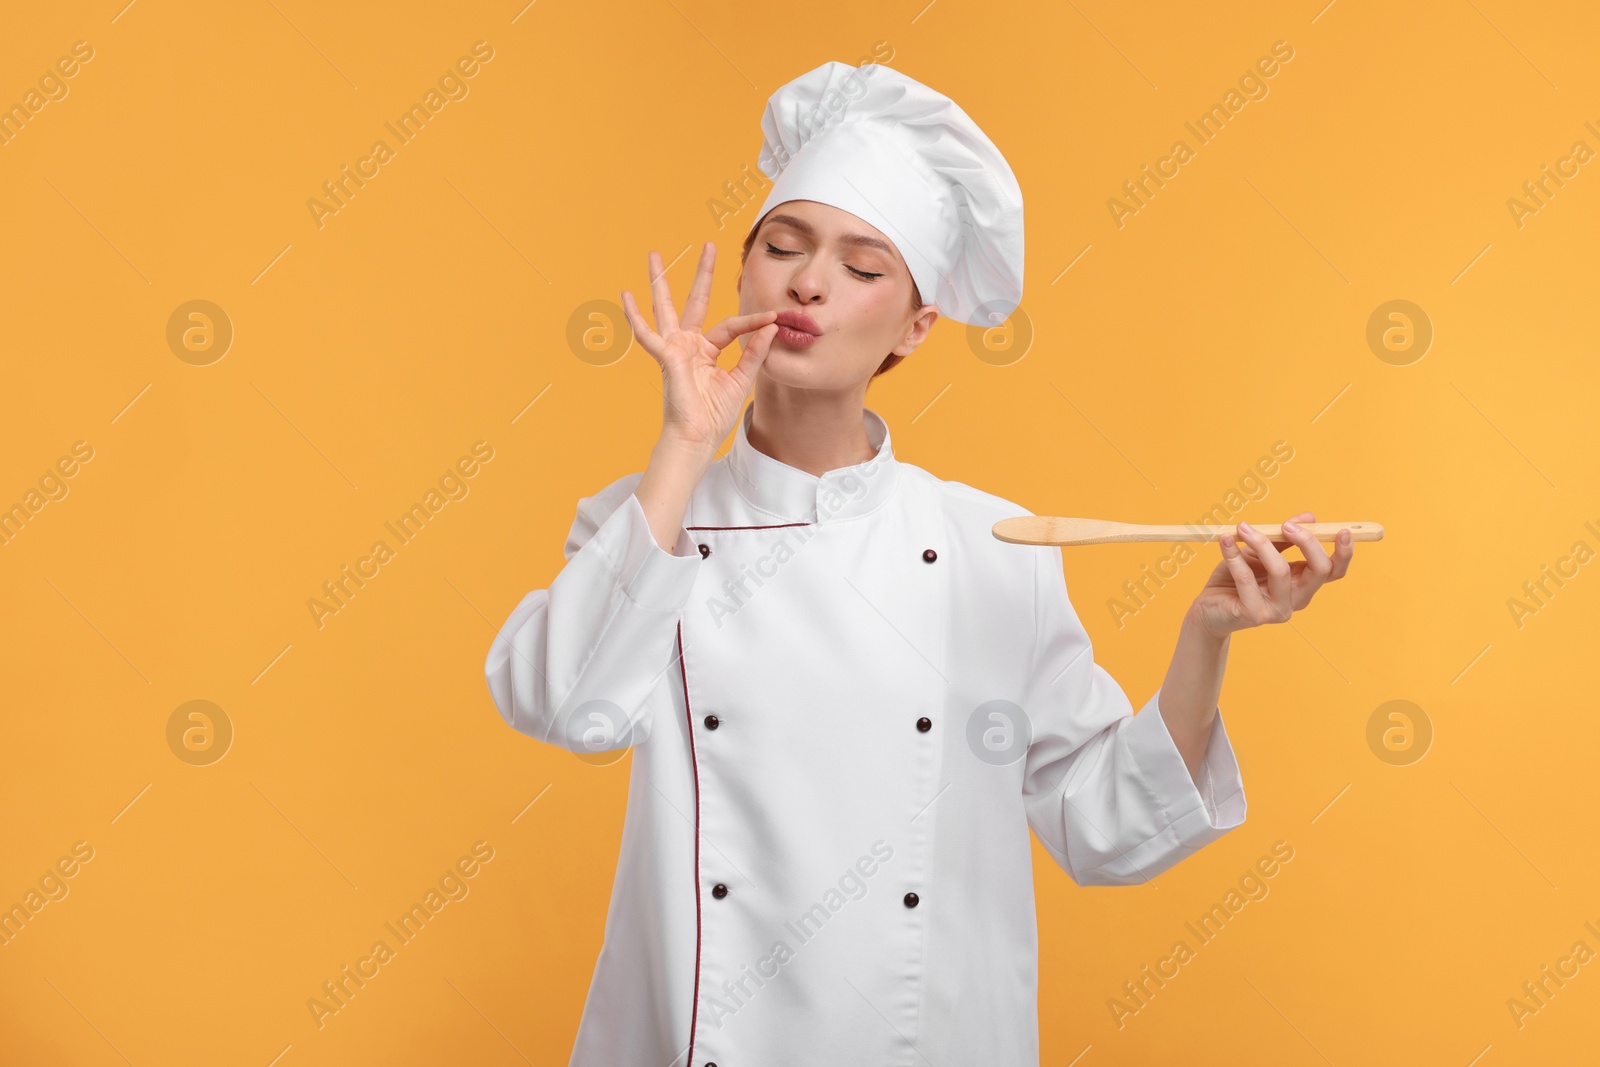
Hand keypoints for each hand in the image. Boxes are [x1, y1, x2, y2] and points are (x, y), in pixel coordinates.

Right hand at [621, 242, 779, 460]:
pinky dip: (635, 317)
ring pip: (665, 308)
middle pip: (695, 301)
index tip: (775, 316)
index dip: (753, 321)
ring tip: (653, 255)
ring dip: (659, 281)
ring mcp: (674, 349)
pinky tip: (626, 297)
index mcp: (707, 350)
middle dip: (702, 273)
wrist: (697, 438)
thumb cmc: (714, 415)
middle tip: (708, 244)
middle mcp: (688, 344)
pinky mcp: (665, 357)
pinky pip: (647, 335)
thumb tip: (771, 327)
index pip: (732, 325)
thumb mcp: (741, 380)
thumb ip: (755, 353)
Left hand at [1190, 511, 1354, 638]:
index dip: (1344, 553)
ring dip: (1262, 543)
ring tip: (1242, 528)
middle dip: (1307, 542)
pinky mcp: (1254, 615)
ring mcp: (1277, 610)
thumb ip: (1283, 538)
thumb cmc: (1236, 579)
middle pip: (1319, 570)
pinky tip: (1226, 541)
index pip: (1334, 571)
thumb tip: (1309, 517)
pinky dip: (1234, 555)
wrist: (1208, 609)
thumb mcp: (1260, 553)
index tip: (1343, 530)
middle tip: (1285, 524)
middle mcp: (1296, 599)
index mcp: (1303, 583)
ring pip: (1281, 571)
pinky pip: (1246, 579)